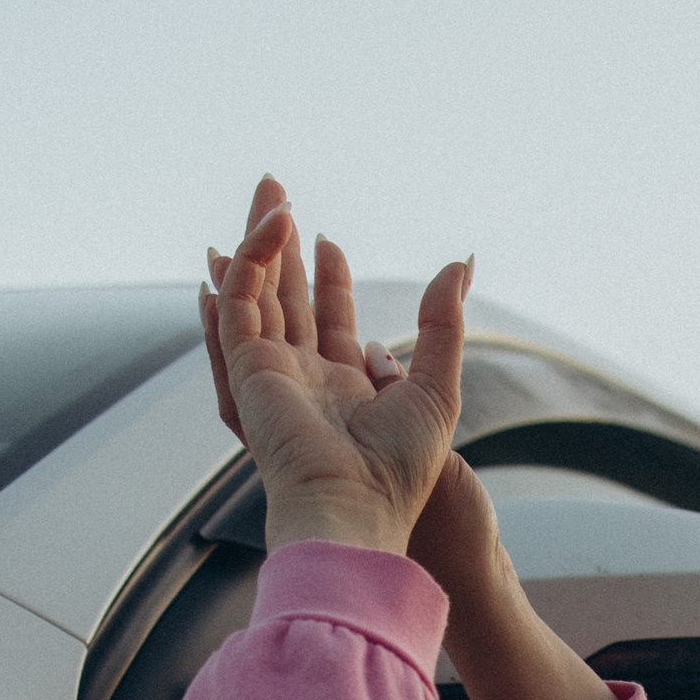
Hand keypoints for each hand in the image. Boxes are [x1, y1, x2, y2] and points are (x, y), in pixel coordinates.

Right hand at [198, 175, 468, 556]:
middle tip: (277, 191)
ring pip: (256, 296)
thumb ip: (442, 324)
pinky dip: (244, 270)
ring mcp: (270, 376)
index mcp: (342, 390)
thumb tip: (462, 264)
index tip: (331, 243)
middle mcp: (301, 381)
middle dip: (280, 246)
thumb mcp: (436, 386)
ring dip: (257, 245)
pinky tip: (261, 235)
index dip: (327, 279)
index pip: (326, 320)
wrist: (356, 508)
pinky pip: (237, 309)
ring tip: (269, 197)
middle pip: (285, 298)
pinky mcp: (248, 372)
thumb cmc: (398, 471)